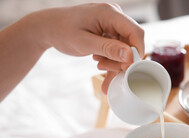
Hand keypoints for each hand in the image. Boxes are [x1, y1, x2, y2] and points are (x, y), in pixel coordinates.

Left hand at [0, 3, 143, 99]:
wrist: (48, 27)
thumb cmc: (62, 31)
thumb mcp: (84, 42)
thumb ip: (108, 49)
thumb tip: (129, 56)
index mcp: (109, 13)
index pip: (135, 32)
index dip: (137, 51)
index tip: (129, 68)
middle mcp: (114, 16)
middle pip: (131, 42)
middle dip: (123, 60)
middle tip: (105, 69)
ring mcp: (112, 23)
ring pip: (125, 48)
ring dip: (115, 62)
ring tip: (99, 67)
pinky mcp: (110, 31)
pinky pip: (117, 48)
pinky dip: (111, 60)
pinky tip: (100, 66)